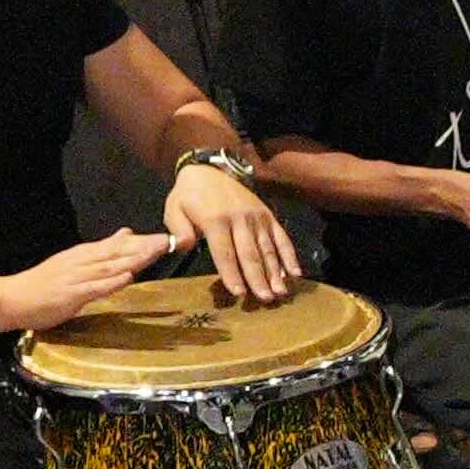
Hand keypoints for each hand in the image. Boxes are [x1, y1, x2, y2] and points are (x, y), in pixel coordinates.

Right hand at [4, 226, 180, 330]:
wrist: (12, 298)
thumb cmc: (43, 284)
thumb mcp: (74, 261)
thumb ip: (101, 250)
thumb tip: (125, 234)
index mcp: (83, 255)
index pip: (116, 245)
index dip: (140, 242)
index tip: (163, 238)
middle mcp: (81, 262)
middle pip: (117, 252)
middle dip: (143, 247)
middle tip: (166, 241)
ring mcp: (76, 278)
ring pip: (109, 266)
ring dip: (132, 259)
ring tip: (153, 253)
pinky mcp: (70, 295)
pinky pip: (94, 288)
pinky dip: (111, 282)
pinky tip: (127, 277)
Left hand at [164, 156, 298, 298]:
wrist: (210, 168)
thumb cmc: (189, 195)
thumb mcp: (174, 208)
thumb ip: (178, 229)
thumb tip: (183, 246)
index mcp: (215, 220)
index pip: (224, 252)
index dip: (232, 274)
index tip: (239, 293)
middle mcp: (240, 219)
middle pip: (250, 254)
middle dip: (258, 278)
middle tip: (265, 299)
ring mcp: (257, 217)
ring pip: (267, 248)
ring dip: (275, 272)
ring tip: (281, 292)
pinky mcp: (268, 215)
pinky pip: (281, 237)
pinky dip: (289, 255)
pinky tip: (295, 272)